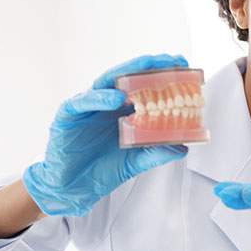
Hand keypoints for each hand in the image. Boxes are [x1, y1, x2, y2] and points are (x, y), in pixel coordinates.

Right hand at [23, 54, 189, 215]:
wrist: (74, 189)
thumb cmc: (102, 170)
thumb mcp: (135, 161)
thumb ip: (156, 153)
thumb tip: (181, 146)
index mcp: (123, 112)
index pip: (143, 87)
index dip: (162, 76)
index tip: (183, 67)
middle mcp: (106, 105)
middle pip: (126, 78)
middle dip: (148, 67)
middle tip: (168, 61)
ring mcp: (87, 108)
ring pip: (105, 83)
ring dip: (125, 75)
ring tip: (145, 71)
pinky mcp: (68, 115)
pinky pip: (83, 102)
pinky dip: (99, 98)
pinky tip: (115, 98)